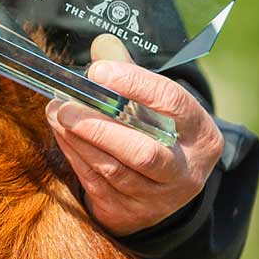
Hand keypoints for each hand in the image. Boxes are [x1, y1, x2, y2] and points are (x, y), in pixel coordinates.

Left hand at [45, 34, 223, 236]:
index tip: (98, 71)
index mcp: (202, 135)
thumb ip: (131, 73)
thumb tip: (102, 45)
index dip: (135, 85)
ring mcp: (160, 198)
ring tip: (56, 114)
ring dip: (79, 141)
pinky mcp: (132, 213)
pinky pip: (97, 184)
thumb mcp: (157, 105)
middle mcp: (186, 171)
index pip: (173, 103)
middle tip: (65, 105)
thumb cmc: (156, 131)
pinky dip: (75, 157)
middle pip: (144, 152)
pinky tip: (62, 135)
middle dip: (99, 127)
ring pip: (115, 170)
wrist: (162, 189)